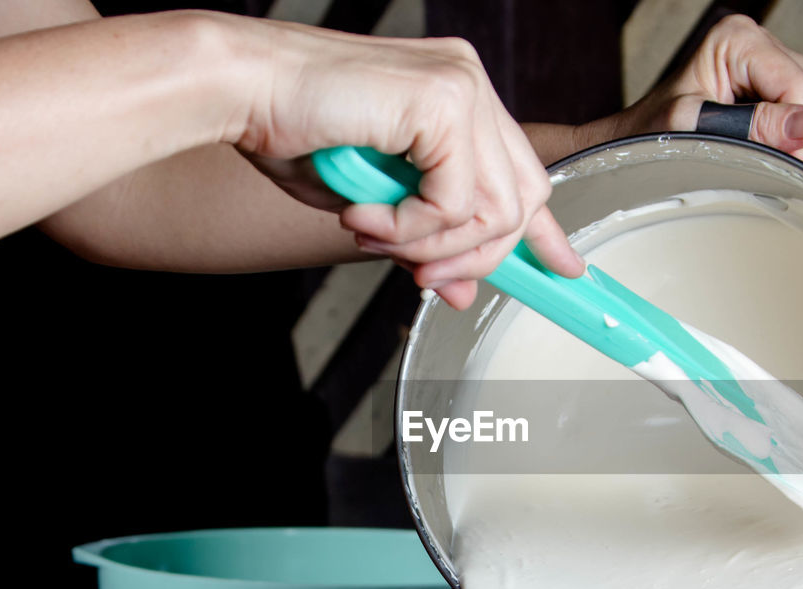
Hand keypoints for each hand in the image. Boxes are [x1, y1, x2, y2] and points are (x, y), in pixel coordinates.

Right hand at [229, 20, 584, 307]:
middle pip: (521, 199)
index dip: (543, 231)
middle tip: (420, 276)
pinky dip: (408, 229)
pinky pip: (454, 205)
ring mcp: (462, 88)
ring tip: (374, 238)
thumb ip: (426, 240)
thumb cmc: (292, 134)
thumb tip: (459, 290)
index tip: (562, 269)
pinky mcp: (445, 102)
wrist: (240, 91)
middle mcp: (469, 84)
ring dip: (432, 247)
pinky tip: (363, 216)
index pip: (521, 173)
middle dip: (475, 257)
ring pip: (495, 211)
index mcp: (457, 96)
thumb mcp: (373, 205)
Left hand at [590, 15, 802, 168]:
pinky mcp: (779, 90)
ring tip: (763, 158)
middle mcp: (759, 46)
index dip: (797, 130)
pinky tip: (768, 152)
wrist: (635, 143)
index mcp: (736, 40)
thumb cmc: (651, 133)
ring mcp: (772, 66)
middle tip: (771, 168)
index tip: (780, 163)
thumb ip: (750, 127)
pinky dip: (800, 142)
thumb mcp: (693, 130)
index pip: (799, 86)